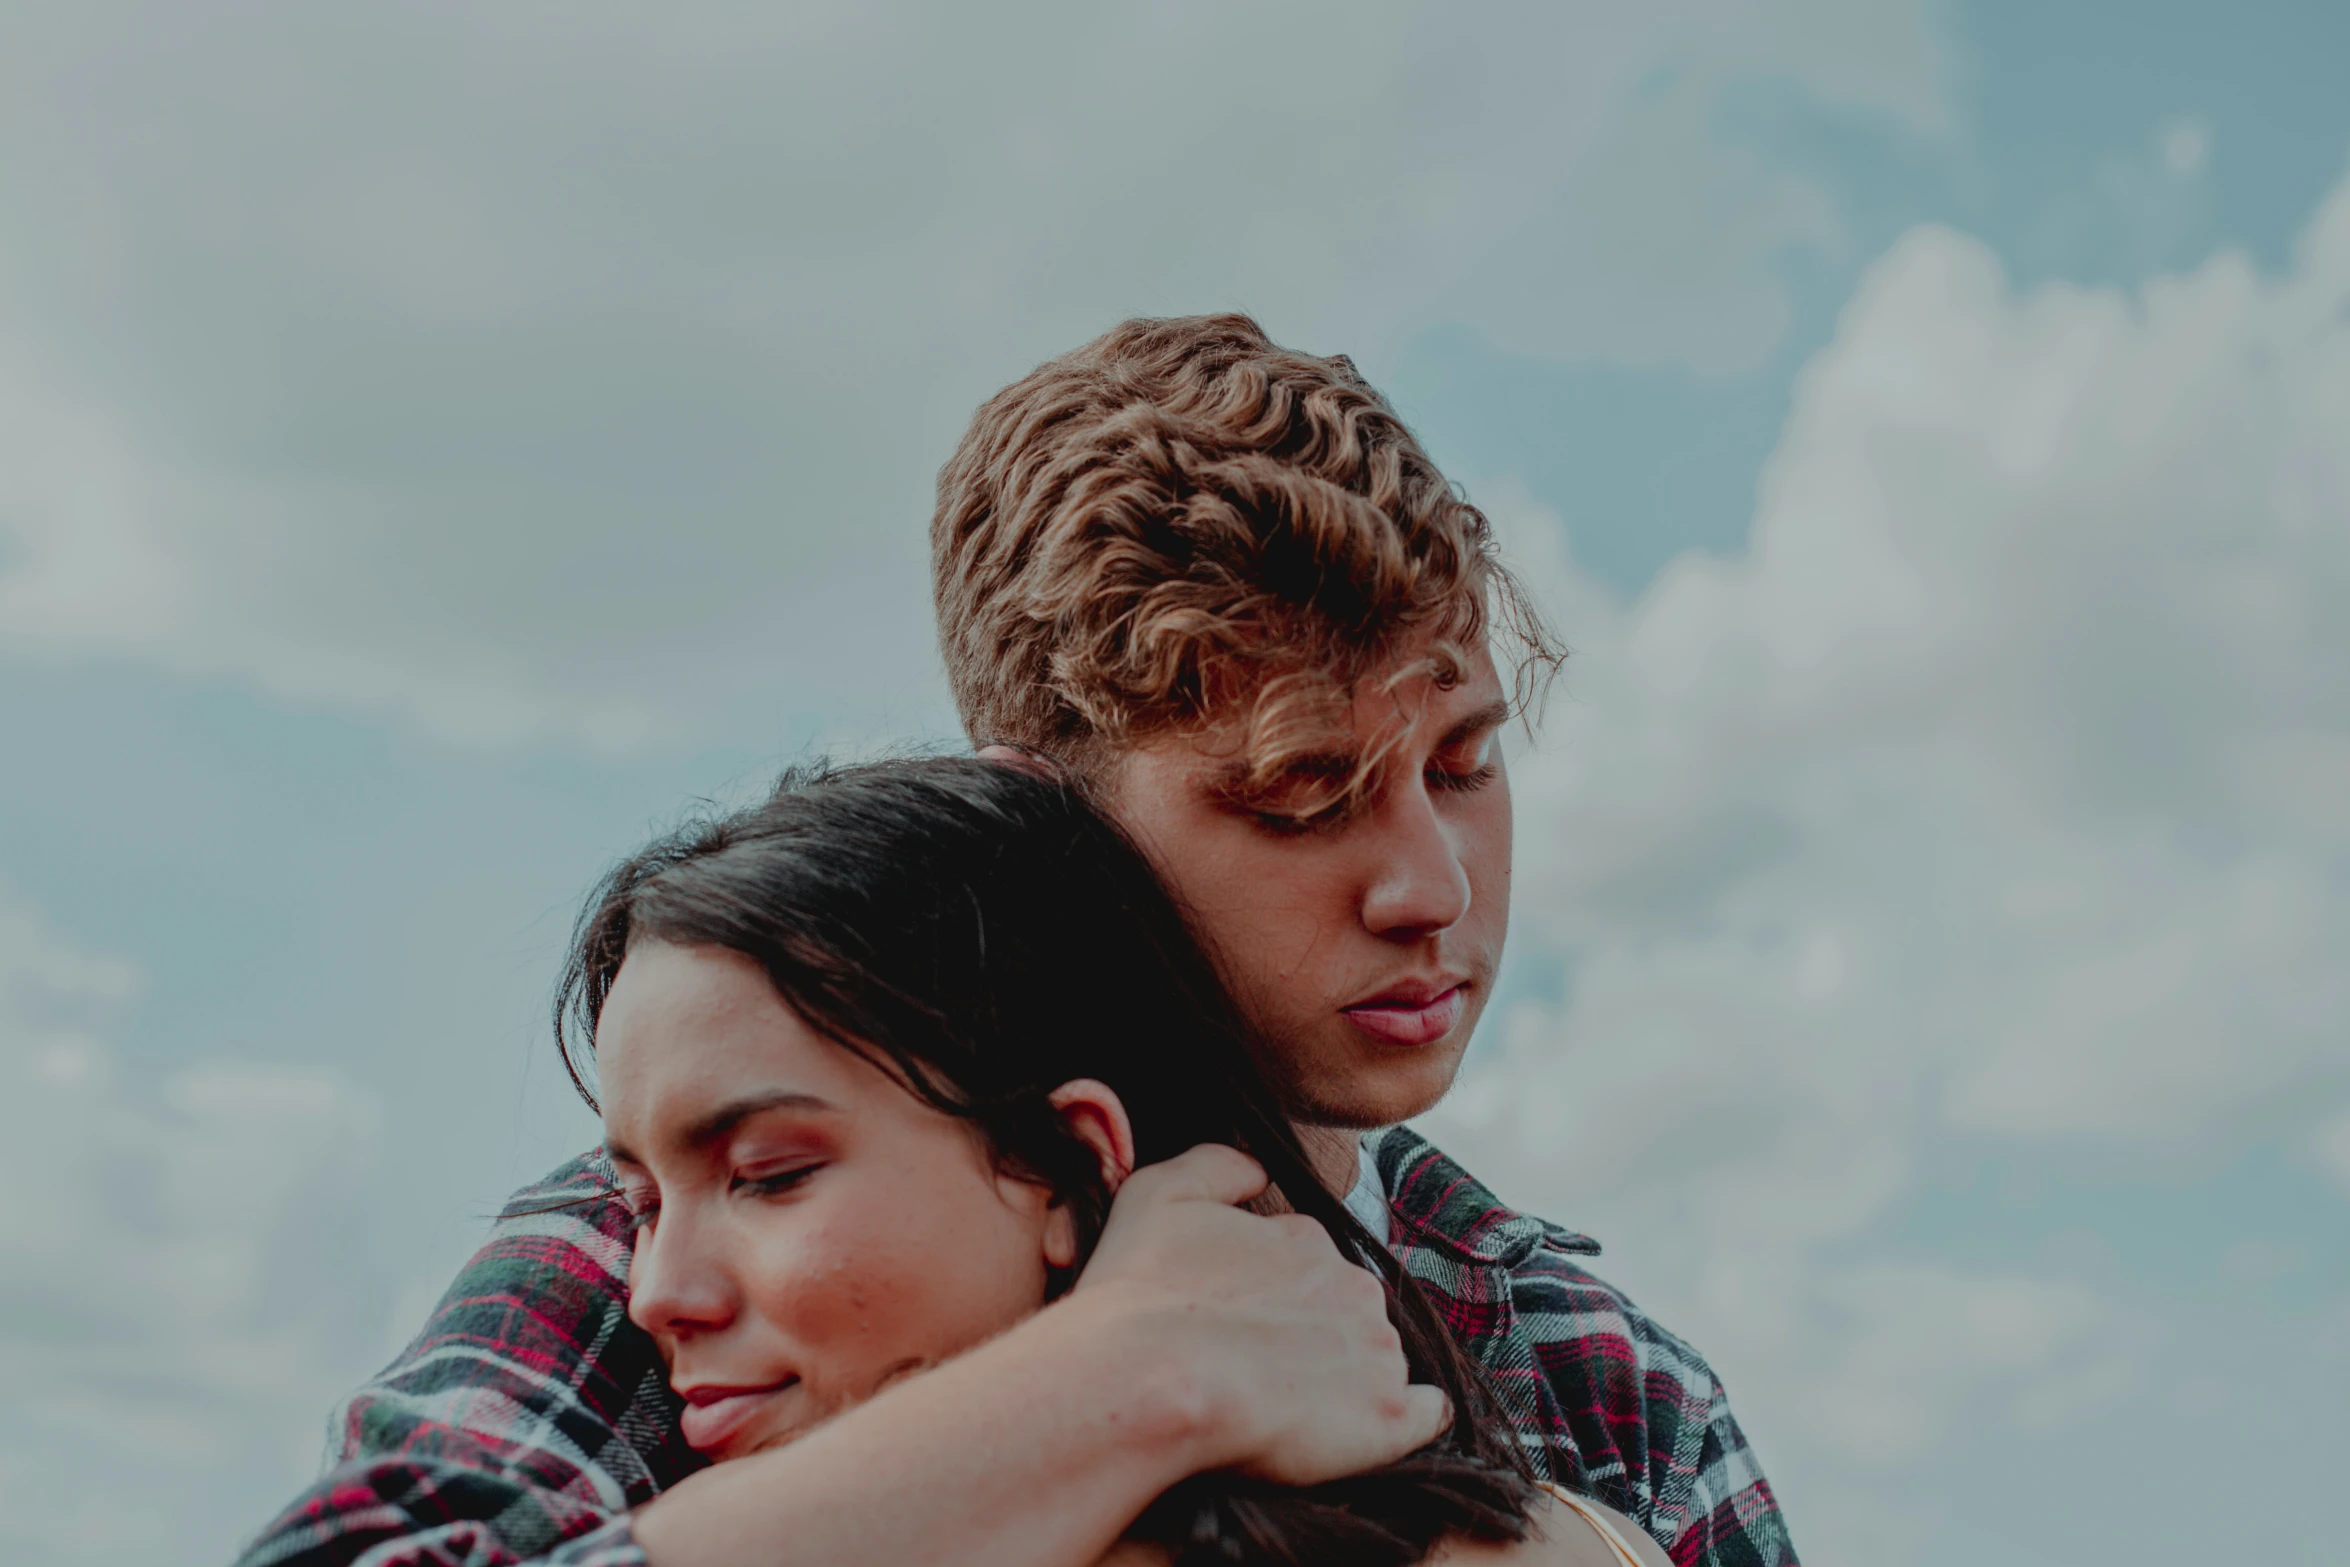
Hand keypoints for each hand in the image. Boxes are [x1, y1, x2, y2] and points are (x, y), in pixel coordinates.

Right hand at [1066, 1143, 1449, 1484]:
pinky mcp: (1389, 1418)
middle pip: (1346, 1313)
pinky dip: (1408, 1420)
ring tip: (1286, 1414)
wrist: (1145, 1380)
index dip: (1271, 1299)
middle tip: (1257, 1372)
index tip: (1238, 1326)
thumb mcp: (1157, 1192)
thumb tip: (1260, 1170)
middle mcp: (1354, 1286)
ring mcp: (1378, 1352)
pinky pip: (1424, 1415)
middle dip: (1313, 1337)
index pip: (1306, 1265)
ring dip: (1346, 1381)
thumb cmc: (1139, 1293)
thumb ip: (1217, 1166)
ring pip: (1378, 1362)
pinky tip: (1366, 1429)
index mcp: (1305, 1240)